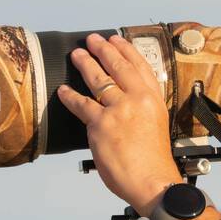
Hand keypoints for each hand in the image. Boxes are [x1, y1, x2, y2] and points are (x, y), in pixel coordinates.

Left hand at [56, 32, 180, 216]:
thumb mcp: (157, 125)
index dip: (126, 50)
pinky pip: (81, 104)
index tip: (117, 39)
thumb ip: (142, 110)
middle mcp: (138, 100)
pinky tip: (63, 91)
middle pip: (118, 67)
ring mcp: (119, 110)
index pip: (140, 67)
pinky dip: (70, 96)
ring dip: (85, 64)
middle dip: (103, 49)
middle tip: (93, 40)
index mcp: (154, 100)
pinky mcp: (101, 123)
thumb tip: (124, 104)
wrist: (152, 180)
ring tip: (76, 55)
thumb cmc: (154, 162)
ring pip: (98, 79)